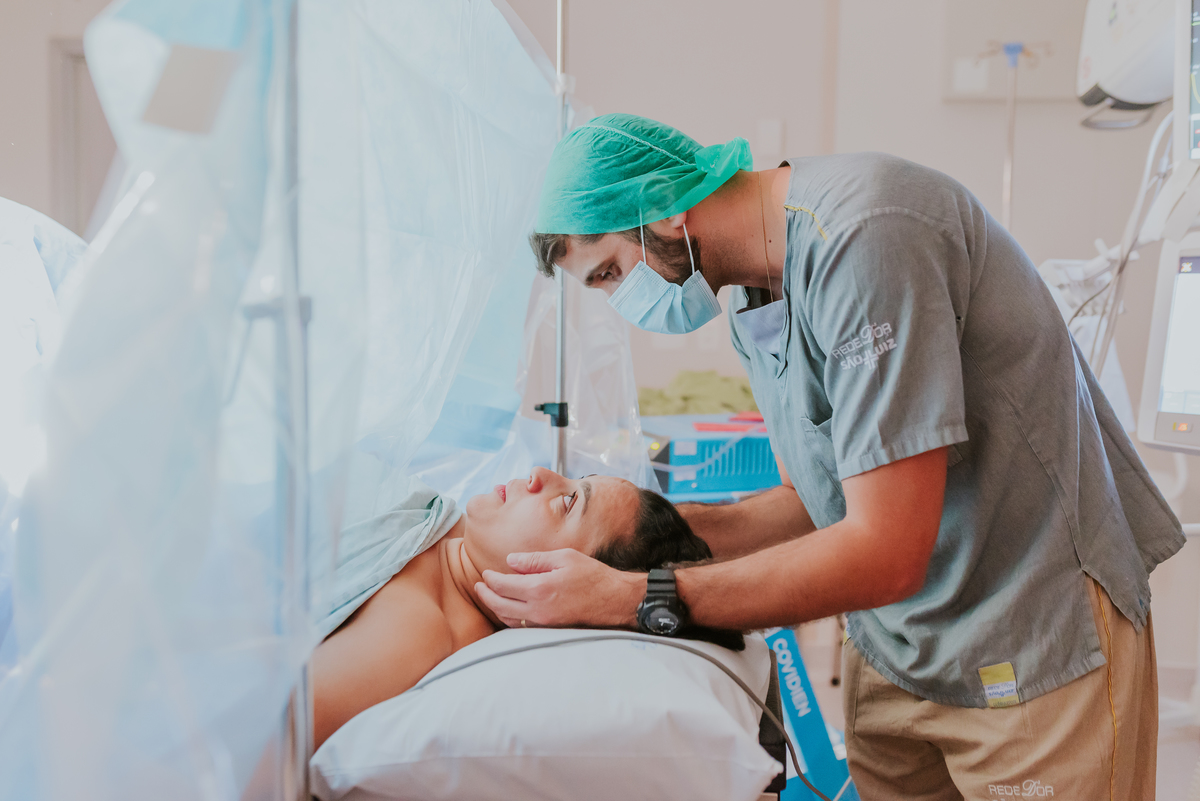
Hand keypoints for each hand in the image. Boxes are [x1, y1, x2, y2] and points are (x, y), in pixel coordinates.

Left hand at [475, 548, 644, 628]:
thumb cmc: (592, 576)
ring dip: (496, 608)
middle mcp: (538, 610)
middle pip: (500, 605)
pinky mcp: (549, 630)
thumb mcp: (564, 557)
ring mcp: (543, 623)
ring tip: (489, 597)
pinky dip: (510, 618)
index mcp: (539, 589)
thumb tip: (510, 561)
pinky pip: (522, 627)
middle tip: (479, 586)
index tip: (485, 574)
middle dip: (486, 595)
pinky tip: (509, 610)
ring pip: (508, 620)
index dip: (490, 579)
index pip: (503, 585)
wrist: (614, 601)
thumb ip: (534, 560)